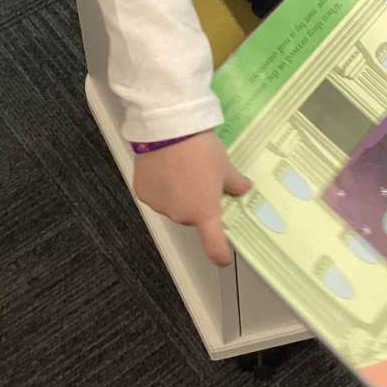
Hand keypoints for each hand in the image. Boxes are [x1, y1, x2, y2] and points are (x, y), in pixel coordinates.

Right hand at [132, 131, 250, 266]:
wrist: (170, 130)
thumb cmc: (201, 150)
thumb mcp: (225, 166)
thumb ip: (236, 183)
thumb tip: (243, 189)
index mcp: (204, 213)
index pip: (214, 247)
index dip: (220, 254)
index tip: (223, 257)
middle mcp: (180, 215)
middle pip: (192, 217)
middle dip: (197, 203)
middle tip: (201, 180)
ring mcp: (160, 206)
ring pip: (173, 206)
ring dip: (178, 195)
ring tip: (181, 169)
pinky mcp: (143, 193)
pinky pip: (156, 195)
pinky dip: (161, 186)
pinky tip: (165, 167)